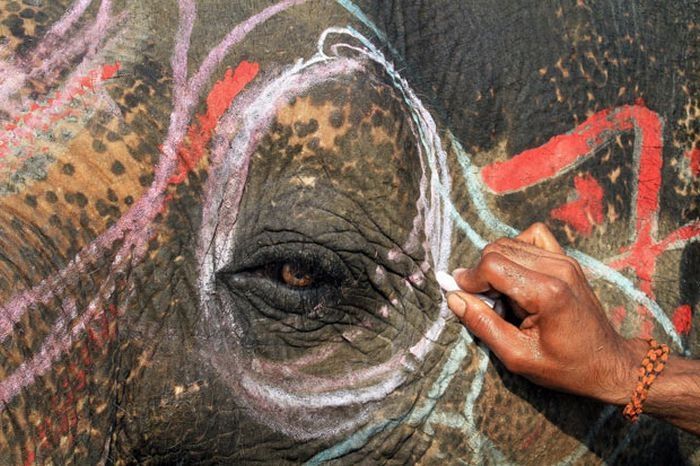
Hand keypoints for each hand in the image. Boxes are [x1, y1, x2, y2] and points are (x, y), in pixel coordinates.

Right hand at [446, 223, 644, 403]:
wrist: (608, 363)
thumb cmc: (565, 366)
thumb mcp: (517, 356)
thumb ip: (482, 324)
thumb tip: (453, 297)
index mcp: (547, 292)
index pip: (492, 265)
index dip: (470, 280)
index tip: (465, 299)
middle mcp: (557, 268)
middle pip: (497, 249)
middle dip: (481, 274)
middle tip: (487, 303)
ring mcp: (564, 260)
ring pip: (510, 243)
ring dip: (496, 265)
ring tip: (504, 296)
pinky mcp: (566, 259)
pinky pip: (531, 236)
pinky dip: (516, 250)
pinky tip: (517, 275)